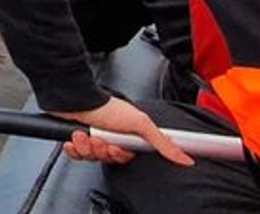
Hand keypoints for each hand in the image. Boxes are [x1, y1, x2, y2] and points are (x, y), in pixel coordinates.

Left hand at [50, 98, 194, 166]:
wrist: (77, 101)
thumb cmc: (106, 107)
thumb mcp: (141, 124)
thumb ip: (163, 143)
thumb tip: (186, 159)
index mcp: (126, 134)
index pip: (125, 157)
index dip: (119, 155)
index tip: (115, 147)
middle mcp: (110, 136)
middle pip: (108, 158)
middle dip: (102, 150)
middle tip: (100, 139)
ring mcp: (92, 138)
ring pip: (92, 157)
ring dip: (87, 147)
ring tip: (86, 134)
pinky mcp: (77, 140)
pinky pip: (76, 155)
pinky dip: (74, 148)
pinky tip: (75, 138)